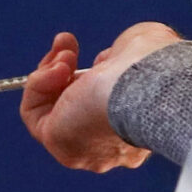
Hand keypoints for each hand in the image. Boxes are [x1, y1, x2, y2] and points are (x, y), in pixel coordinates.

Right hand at [20, 22, 179, 171]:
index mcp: (135, 127)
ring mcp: (83, 148)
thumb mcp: (143, 48)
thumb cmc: (158, 66)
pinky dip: (39, 84)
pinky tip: (59, 67)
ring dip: (51, 73)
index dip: (95, 76)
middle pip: (74, 108)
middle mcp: (109, 145)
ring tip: (66, 54)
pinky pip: (34, 113)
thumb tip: (106, 60)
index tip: (100, 55)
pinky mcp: (58, 142)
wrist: (151, 86)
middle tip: (68, 43)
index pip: (105, 107)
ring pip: (51, 110)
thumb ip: (122, 55)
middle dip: (65, 69)